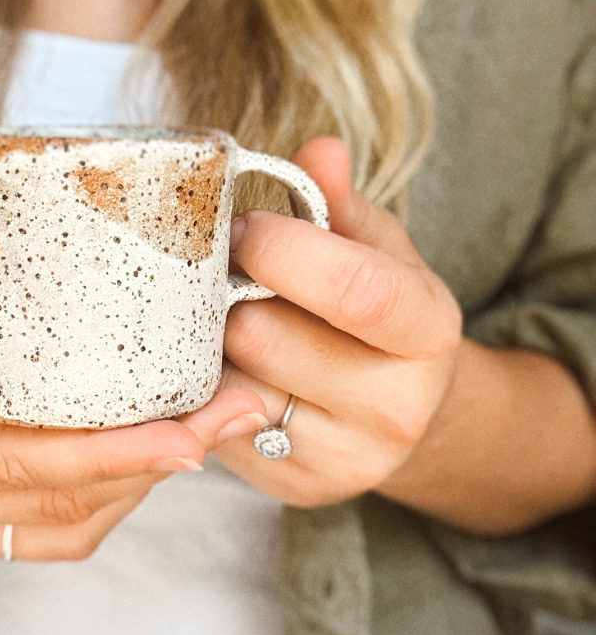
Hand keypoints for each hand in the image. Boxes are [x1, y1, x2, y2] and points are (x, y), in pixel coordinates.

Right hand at [0, 86, 264, 557]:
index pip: (10, 457)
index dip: (107, 452)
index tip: (189, 431)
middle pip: (61, 497)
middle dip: (161, 460)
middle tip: (241, 403)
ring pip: (69, 524)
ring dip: (147, 479)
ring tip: (220, 417)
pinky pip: (53, 534)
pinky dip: (112, 497)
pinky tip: (156, 451)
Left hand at [217, 137, 463, 508]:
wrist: (401, 408)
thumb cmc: (376, 311)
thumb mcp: (375, 248)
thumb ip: (341, 201)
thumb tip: (318, 148)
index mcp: (428, 329)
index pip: (355, 289)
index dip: (282, 248)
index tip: (244, 226)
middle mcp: (397, 406)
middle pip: (265, 336)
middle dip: (227, 294)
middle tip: (224, 274)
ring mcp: (346, 458)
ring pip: (228, 383)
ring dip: (210, 342)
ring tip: (229, 320)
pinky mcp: (295, 486)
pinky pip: (215, 423)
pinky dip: (207, 387)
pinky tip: (230, 367)